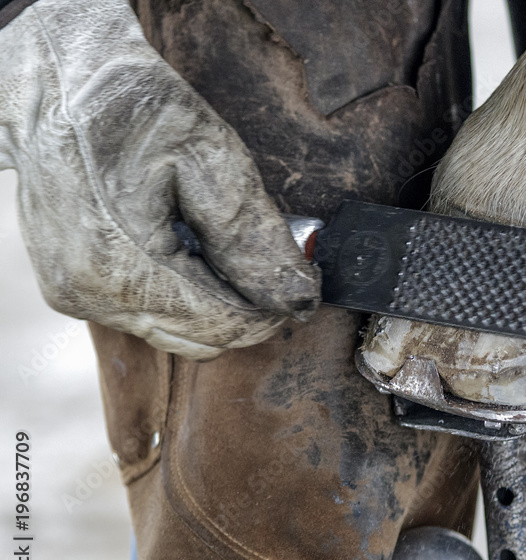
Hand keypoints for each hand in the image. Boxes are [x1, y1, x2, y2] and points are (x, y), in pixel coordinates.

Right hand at [0, 0, 318, 359]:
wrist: (50, 80)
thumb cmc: (127, 106)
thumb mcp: (209, 156)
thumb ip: (252, 237)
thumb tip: (295, 295)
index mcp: (122, 266)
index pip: (223, 327)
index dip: (271, 310)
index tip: (300, 281)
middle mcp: (91, 294)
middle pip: (200, 338)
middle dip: (244, 307)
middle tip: (266, 257)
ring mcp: (74, 294)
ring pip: (174, 330)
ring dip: (211, 300)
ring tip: (217, 241)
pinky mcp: (69, 287)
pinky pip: (144, 312)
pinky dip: (178, 291)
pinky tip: (182, 244)